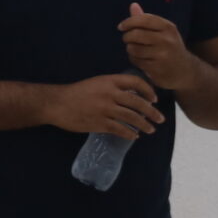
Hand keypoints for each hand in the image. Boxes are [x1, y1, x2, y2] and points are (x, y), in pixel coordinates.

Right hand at [44, 73, 162, 138]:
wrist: (58, 103)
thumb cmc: (77, 93)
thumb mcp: (96, 83)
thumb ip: (112, 87)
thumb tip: (131, 96)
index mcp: (109, 81)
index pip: (135, 83)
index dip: (148, 90)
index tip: (154, 99)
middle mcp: (109, 94)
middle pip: (137, 103)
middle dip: (152, 112)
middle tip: (160, 119)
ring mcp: (105, 109)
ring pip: (131, 117)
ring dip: (144, 125)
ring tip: (151, 130)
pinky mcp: (100, 123)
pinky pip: (120, 129)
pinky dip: (130, 133)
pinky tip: (135, 136)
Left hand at [118, 2, 201, 89]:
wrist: (185, 71)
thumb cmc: (170, 48)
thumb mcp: (163, 32)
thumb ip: (146, 20)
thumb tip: (133, 5)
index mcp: (168, 27)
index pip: (144, 19)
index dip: (129, 22)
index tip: (121, 26)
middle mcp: (167, 40)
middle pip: (136, 34)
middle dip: (127, 37)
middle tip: (127, 39)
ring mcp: (162, 55)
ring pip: (134, 49)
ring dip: (130, 49)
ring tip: (135, 50)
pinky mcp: (157, 68)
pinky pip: (136, 61)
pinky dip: (134, 59)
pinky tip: (140, 59)